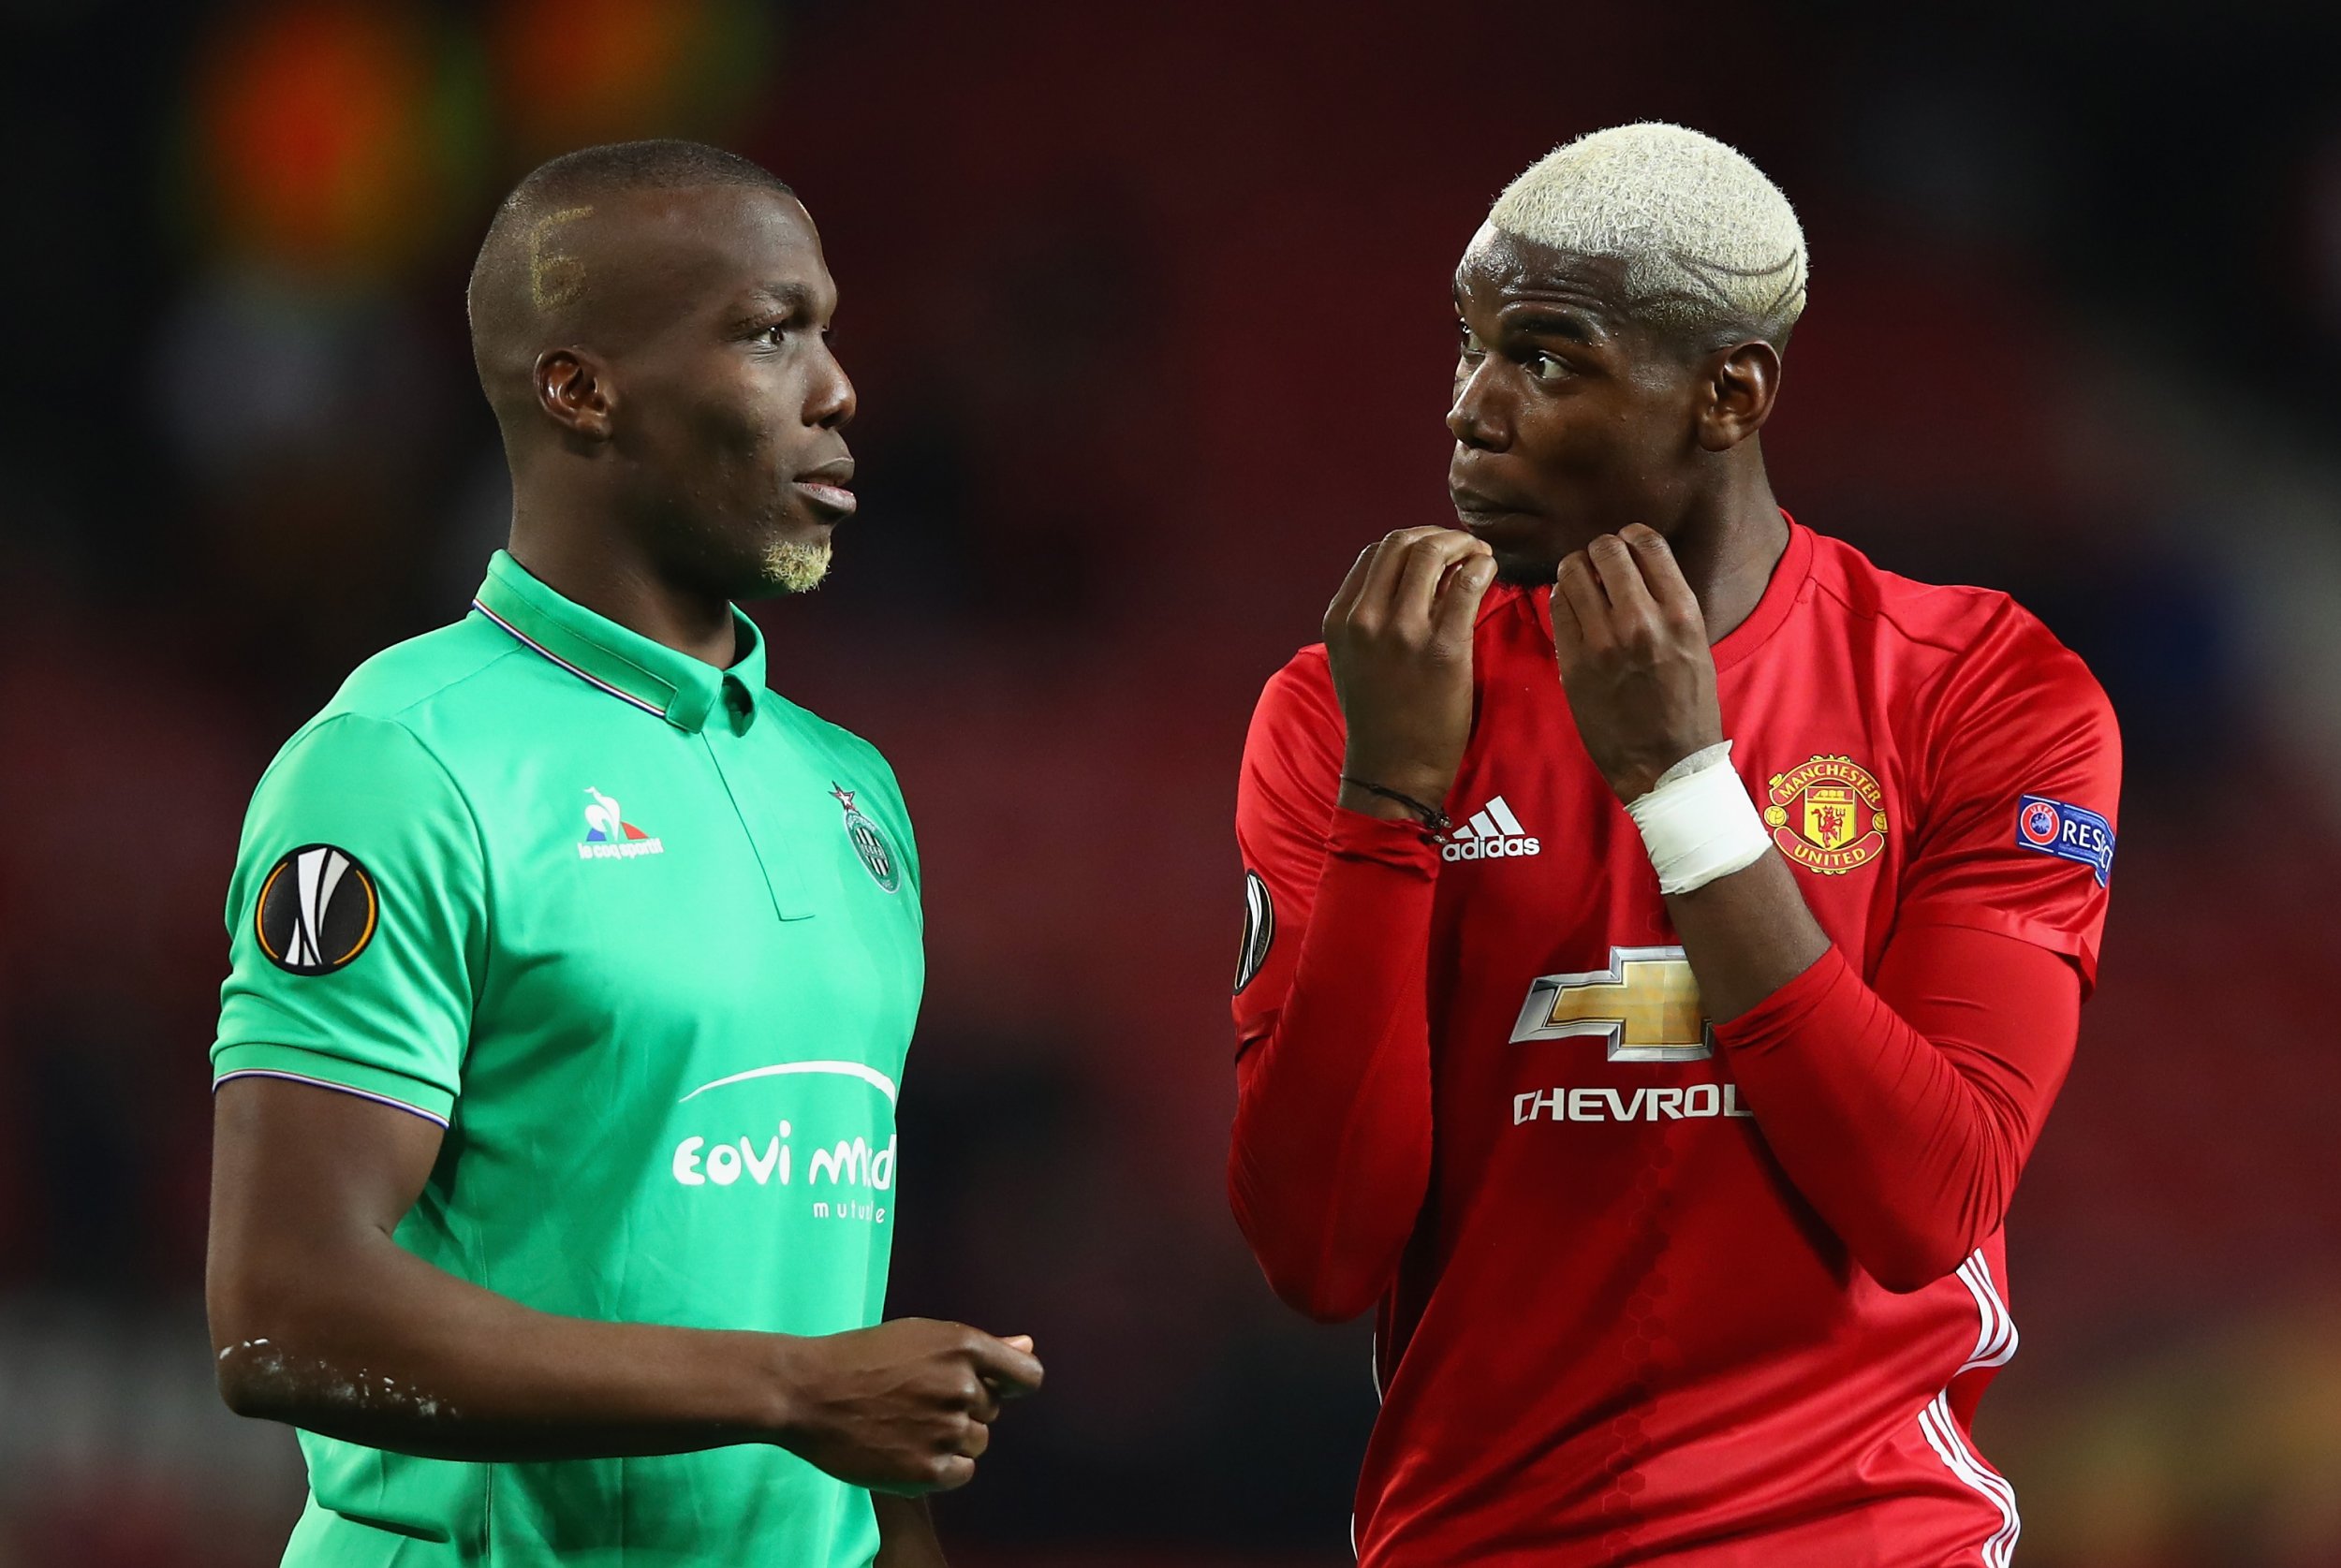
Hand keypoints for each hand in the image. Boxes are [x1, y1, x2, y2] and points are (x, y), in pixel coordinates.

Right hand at [770, 1319, 1042, 1493]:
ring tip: (908, 1425)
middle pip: (992, 1410)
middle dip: (965, 1407)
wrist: (807, 1392)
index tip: (997, 1388)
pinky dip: (942, 1467)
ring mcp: (946, 1429)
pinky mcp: (929, 1469)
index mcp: (964, 1345)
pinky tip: (909, 1450)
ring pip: (977, 1442)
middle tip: (917, 1401)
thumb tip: (1029, 1346)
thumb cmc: (863, 1357)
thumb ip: (982, 1348)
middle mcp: (963, 1386)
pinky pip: (962, 1472)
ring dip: (952, 1438)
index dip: (1013, 1384)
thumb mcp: (922, 1335)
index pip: (1027, 1376)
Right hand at [1321, 527, 1497, 816]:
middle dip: (1438, 535)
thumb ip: (1371, 617)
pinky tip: (1489, 572)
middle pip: (1402, 542)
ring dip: (1463, 545)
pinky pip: (1466, 584)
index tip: (1437, 552)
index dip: (1412, 542)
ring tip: (1479, 556)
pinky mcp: (1443, 648)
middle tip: (1463, 548)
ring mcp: (1402, 632)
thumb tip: (1418, 577)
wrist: (1393, 770)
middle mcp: (1365, 619)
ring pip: (1432, 553)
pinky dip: (1482, 566)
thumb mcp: (1355, 660)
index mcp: (1340, 619)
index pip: (1375, 552)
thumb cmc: (1379, 717)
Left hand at [1551, 526, 1722, 801]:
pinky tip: (1572, 609)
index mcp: (1681, 613)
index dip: (1631, 536)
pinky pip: (1557, 607)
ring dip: (1575, 571)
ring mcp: (1603, 642)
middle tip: (1599, 565)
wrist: (1664, 765)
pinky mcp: (1574, 662)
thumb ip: (1669, 604)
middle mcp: (1642, 620)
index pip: (1648, 543)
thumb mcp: (1695, 646)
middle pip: (1605, 550)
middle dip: (1599, 551)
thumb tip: (1639, 565)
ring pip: (1572, 573)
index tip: (1626, 545)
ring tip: (1583, 585)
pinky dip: (1562, 599)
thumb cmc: (1686, 706)